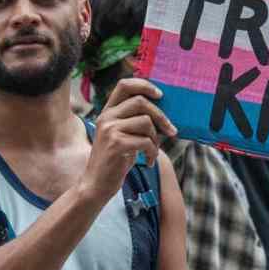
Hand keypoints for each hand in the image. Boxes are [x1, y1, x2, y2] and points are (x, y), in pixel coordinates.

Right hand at [83, 79, 176, 200]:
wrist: (96, 184)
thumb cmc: (114, 160)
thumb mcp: (121, 135)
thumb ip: (134, 121)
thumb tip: (163, 113)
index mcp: (107, 111)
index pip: (124, 85)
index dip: (144, 85)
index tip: (160, 95)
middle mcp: (106, 117)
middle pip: (140, 102)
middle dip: (161, 116)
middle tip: (171, 131)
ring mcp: (110, 130)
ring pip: (146, 122)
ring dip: (156, 139)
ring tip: (152, 151)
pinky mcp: (116, 144)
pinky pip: (146, 141)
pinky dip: (152, 152)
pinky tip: (148, 162)